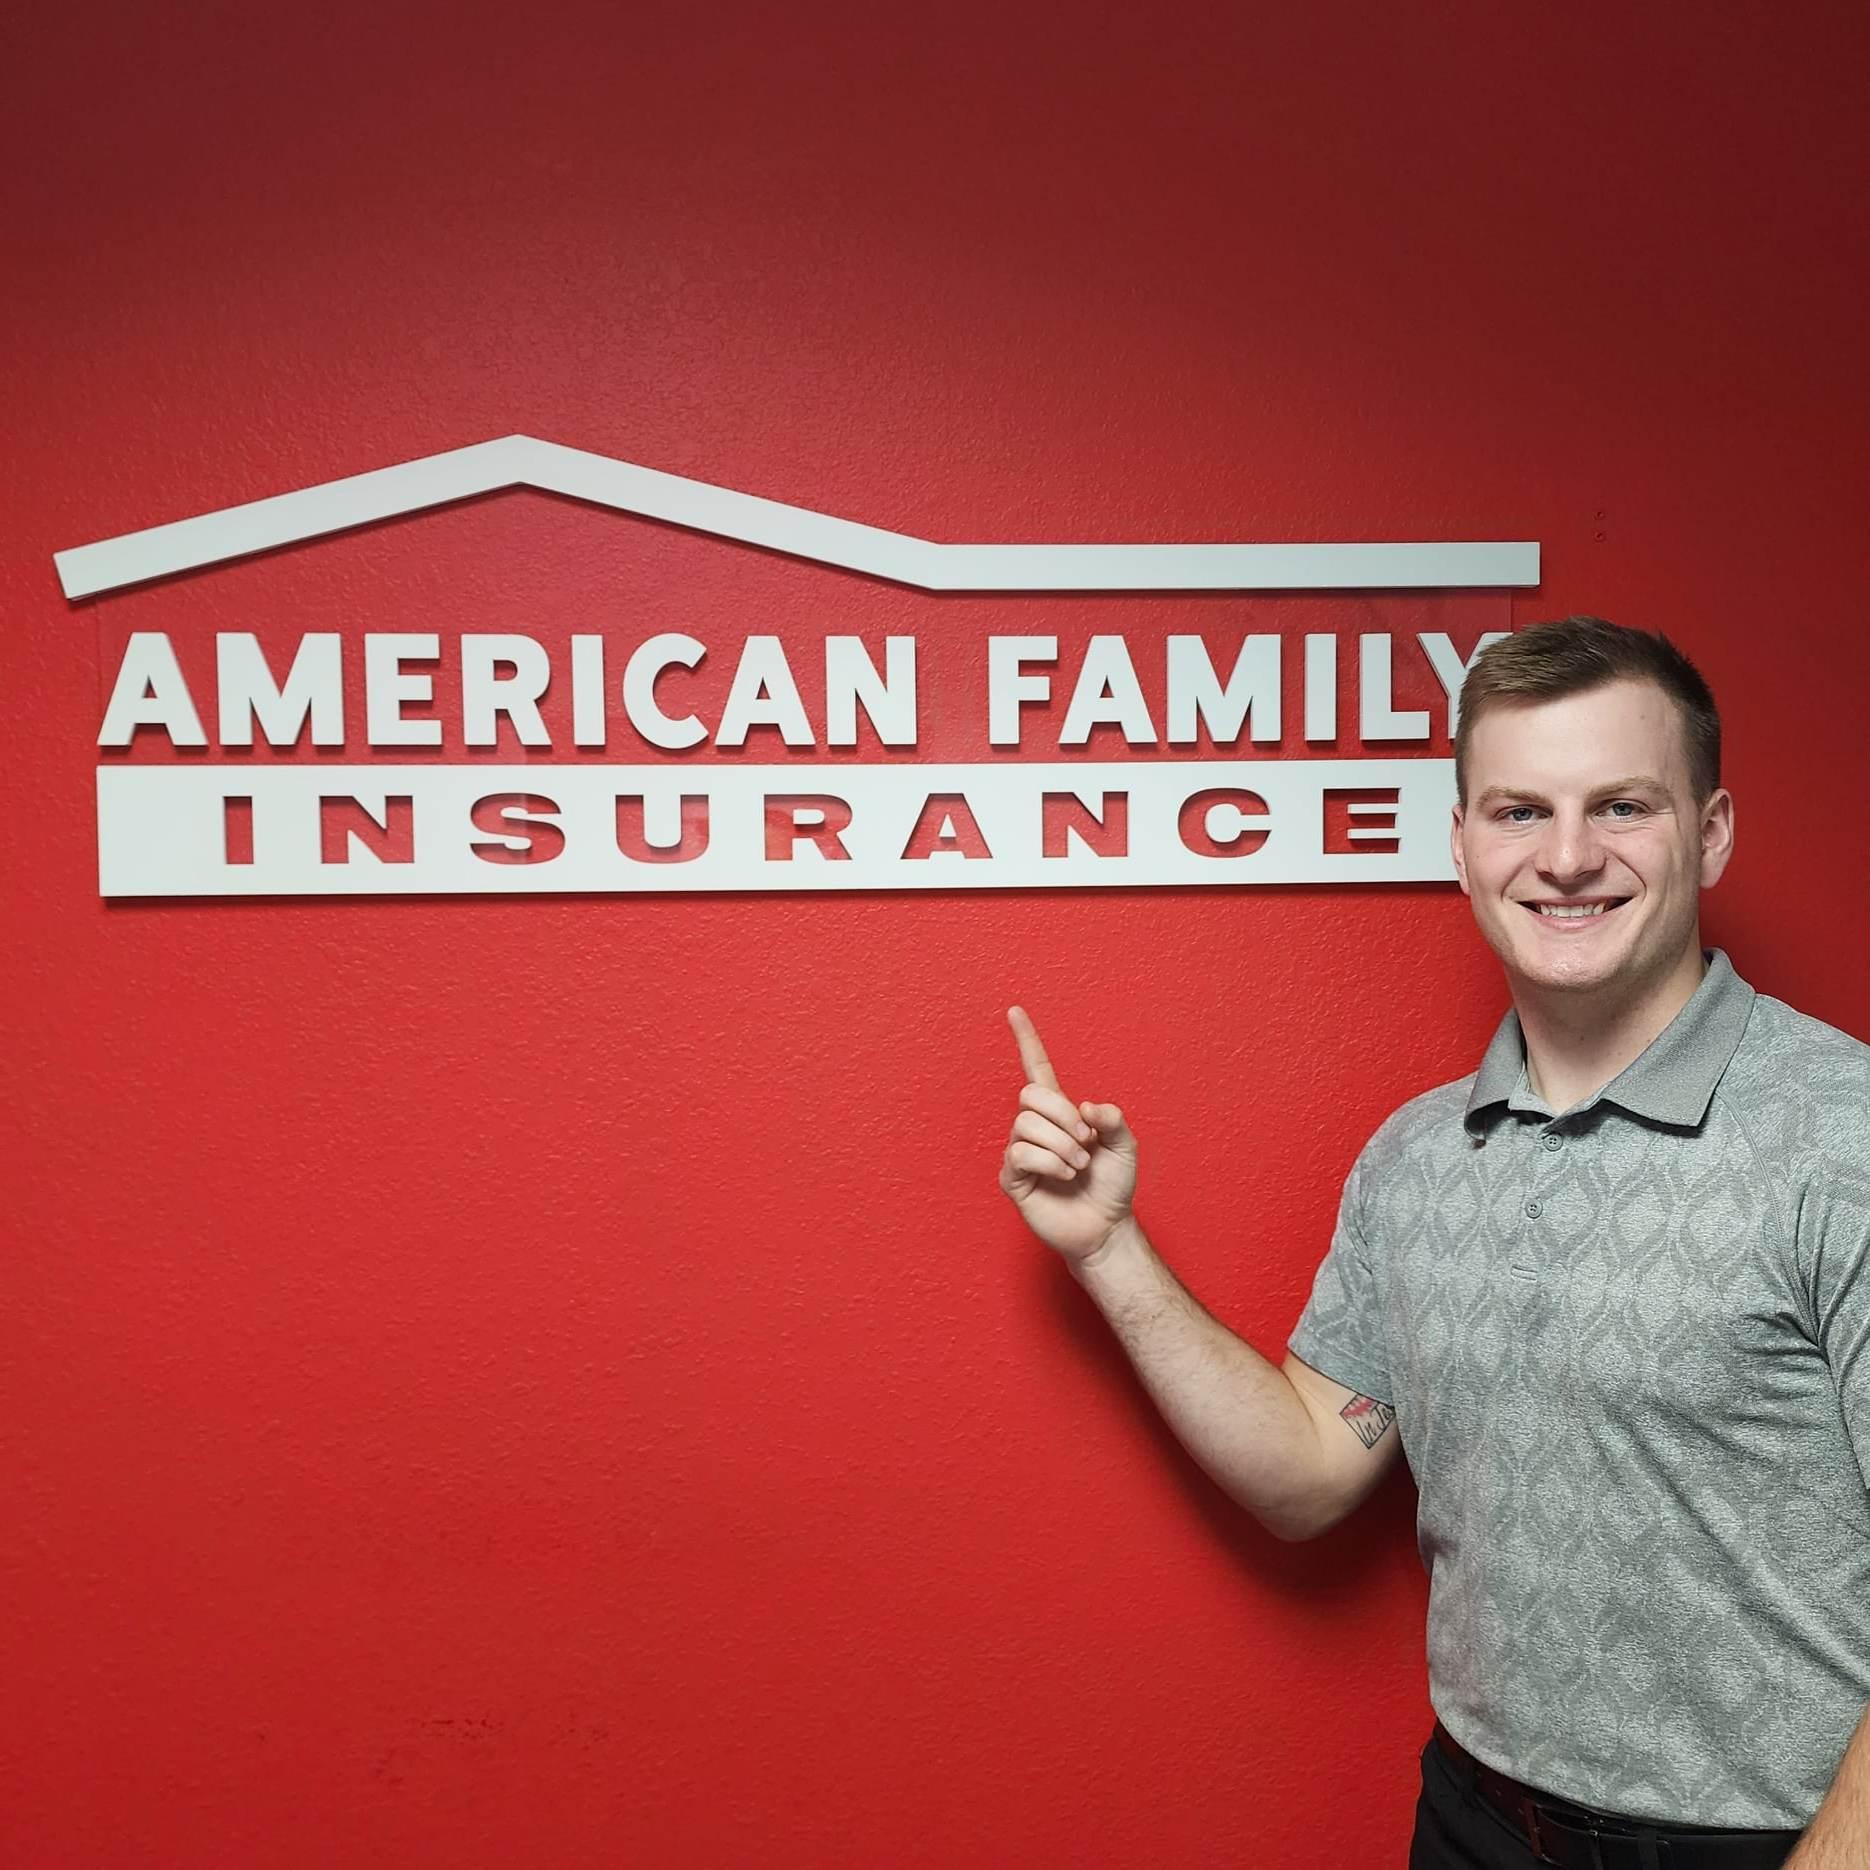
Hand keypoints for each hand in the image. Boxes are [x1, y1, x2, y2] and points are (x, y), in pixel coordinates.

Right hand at [997, 1005, 1137, 1262]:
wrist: (1105, 1226)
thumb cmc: (1112, 1185)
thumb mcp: (1125, 1146)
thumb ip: (1113, 1119)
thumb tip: (1085, 1107)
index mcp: (1059, 1113)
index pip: (1036, 1069)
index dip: (1026, 1041)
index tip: (1015, 1011)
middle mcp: (1035, 1127)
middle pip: (1030, 1094)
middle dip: (1062, 1114)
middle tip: (1086, 1141)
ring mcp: (1021, 1152)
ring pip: (1026, 1124)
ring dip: (1062, 1144)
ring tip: (1078, 1165)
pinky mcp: (1013, 1178)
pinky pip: (1020, 1153)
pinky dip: (1050, 1162)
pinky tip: (1065, 1175)